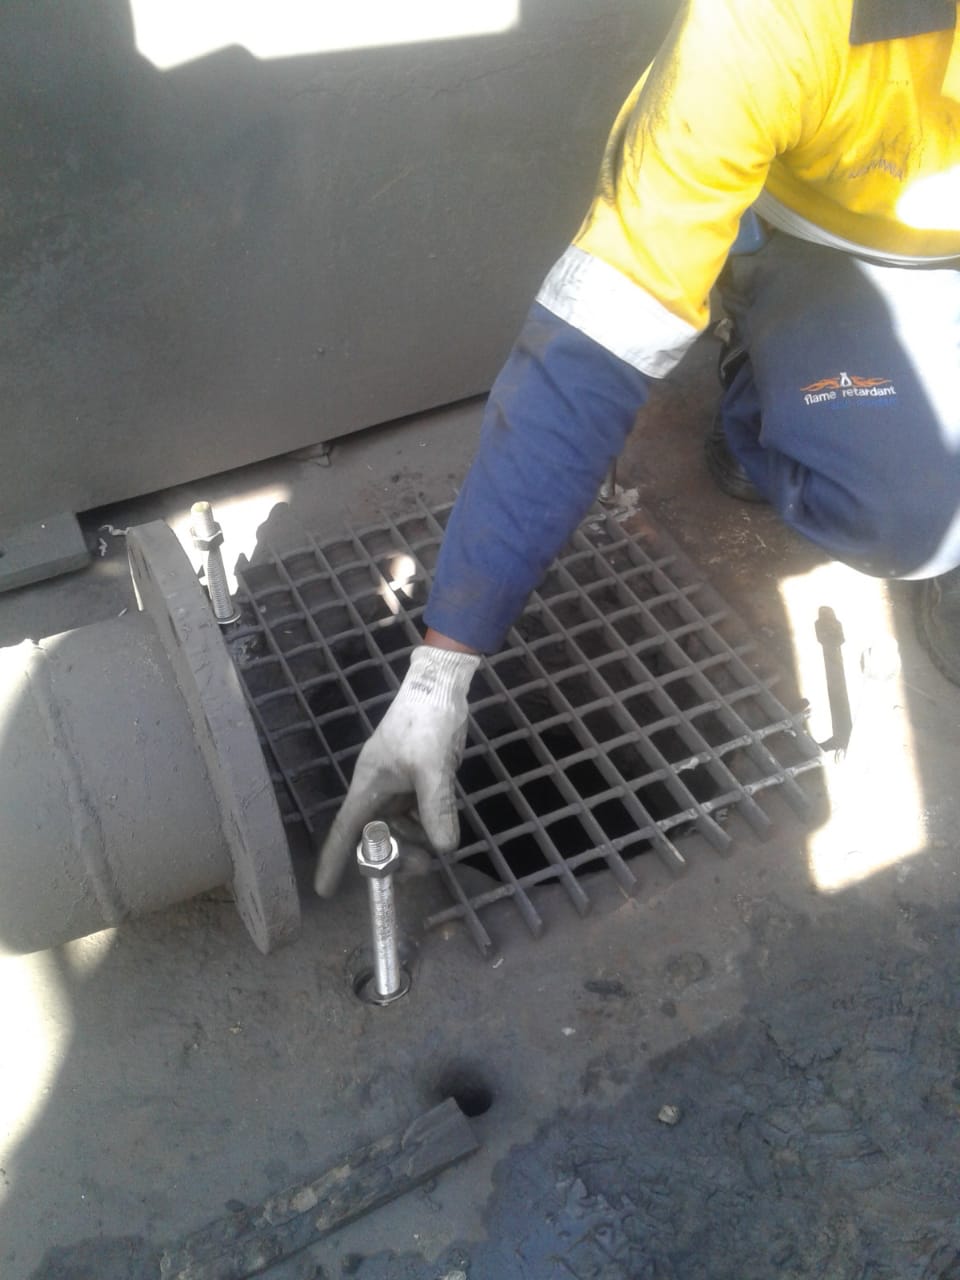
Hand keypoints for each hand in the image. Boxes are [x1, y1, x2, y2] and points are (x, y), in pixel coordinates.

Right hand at [313, 644, 480, 895]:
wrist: (440, 688)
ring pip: (400, 830)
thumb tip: (443, 848)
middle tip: (422, 866)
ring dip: (416, 843)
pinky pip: (417, 816)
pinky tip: (443, 827)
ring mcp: (398, 787)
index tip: (325, 891)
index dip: (333, 860)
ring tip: (438, 845)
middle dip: (395, 856)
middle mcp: (378, 791)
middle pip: (376, 837)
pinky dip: (428, 827)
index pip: (344, 830)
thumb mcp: (431, 767)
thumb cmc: (425, 723)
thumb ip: (436, 808)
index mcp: (367, 786)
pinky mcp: (418, 783)